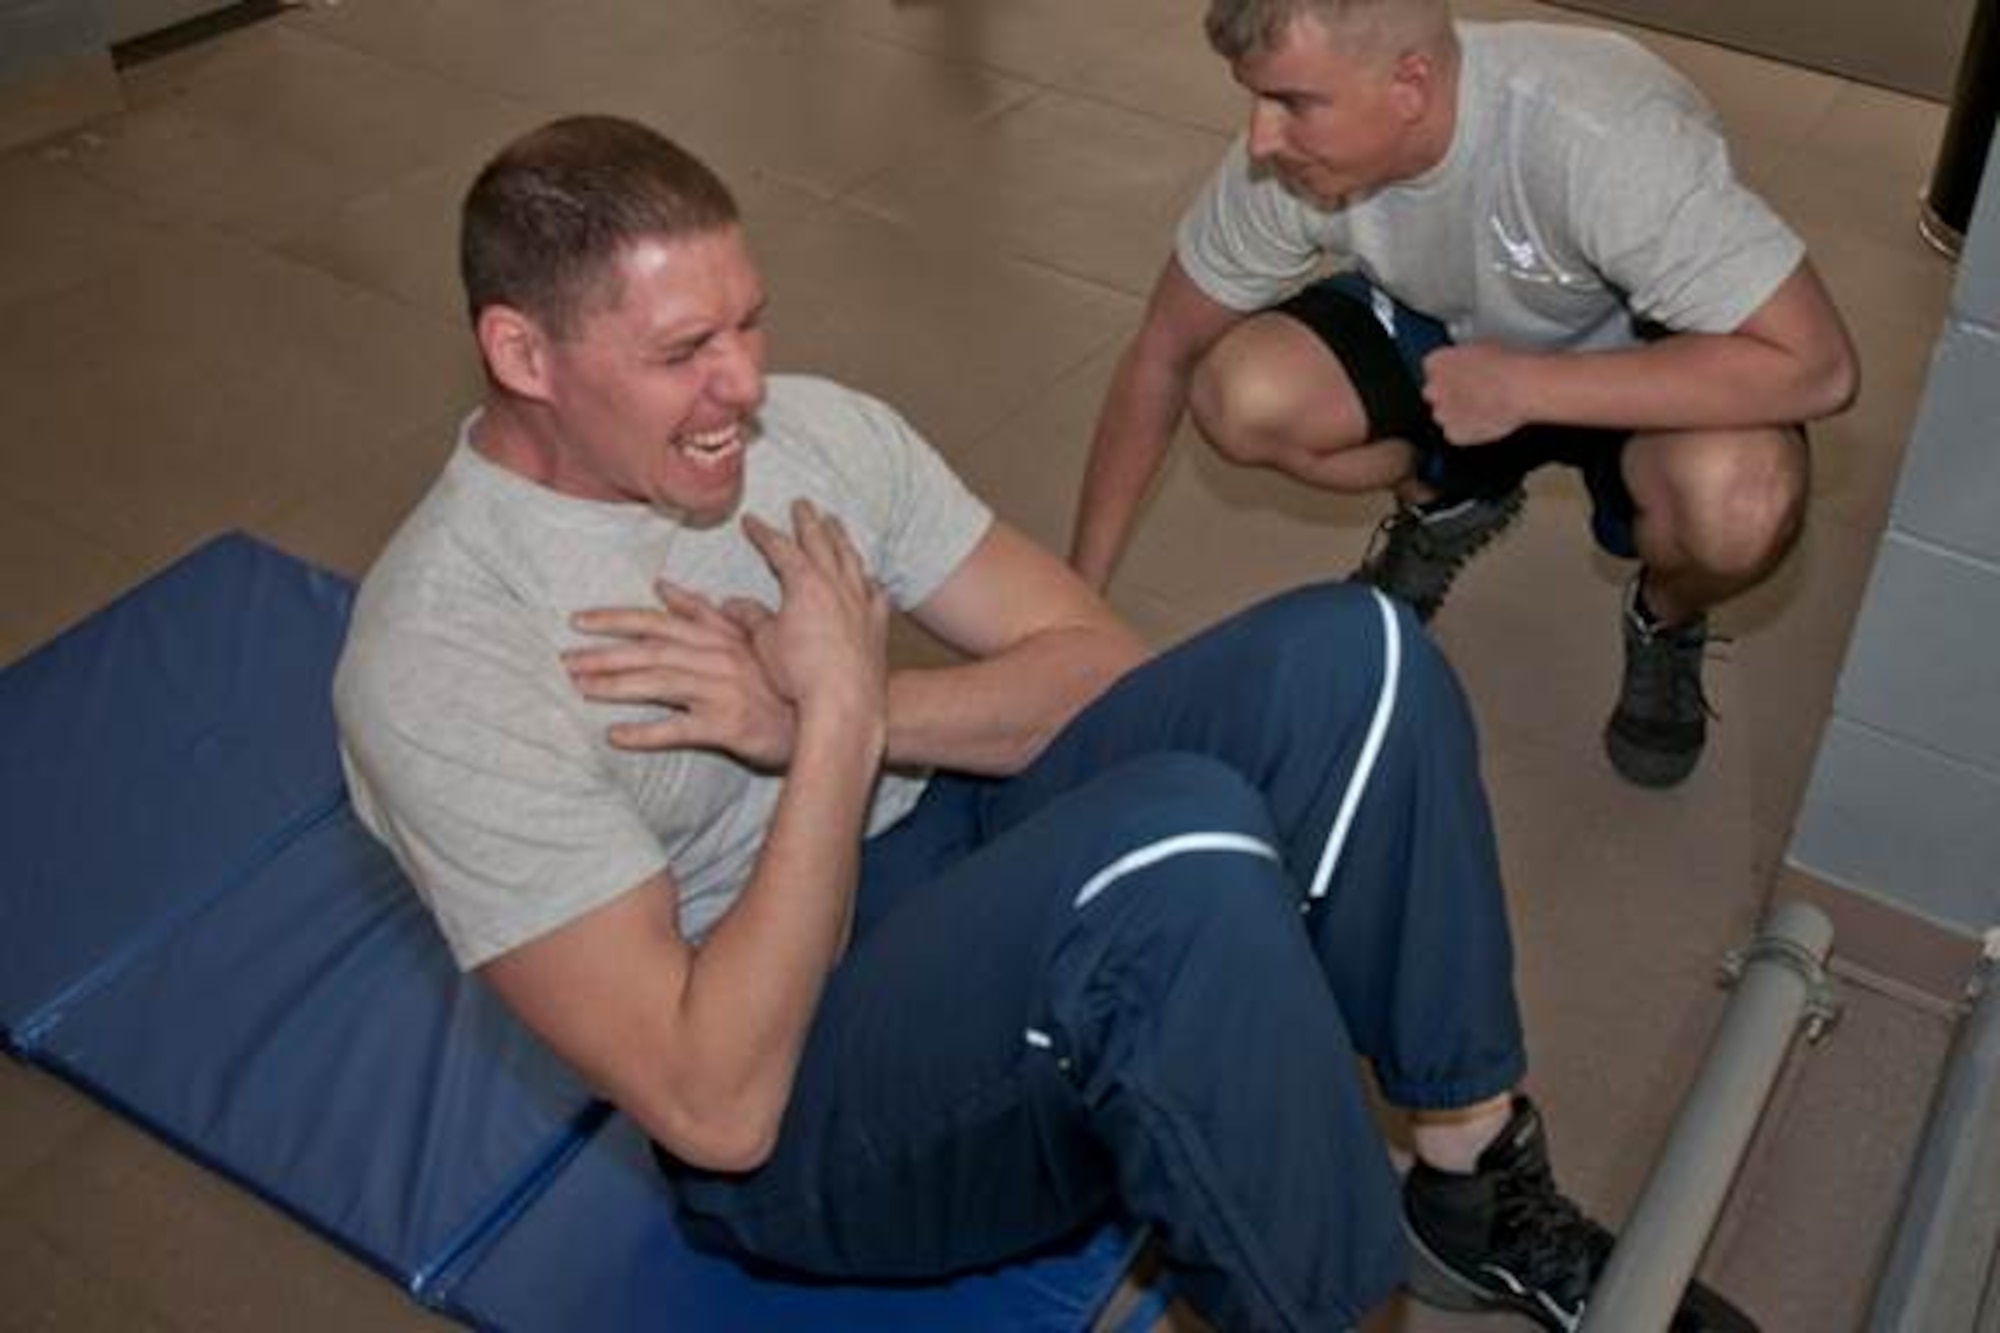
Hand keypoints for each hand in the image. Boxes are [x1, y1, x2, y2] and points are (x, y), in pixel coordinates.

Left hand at [566, 581, 797, 767]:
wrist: (819, 720)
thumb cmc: (781, 680)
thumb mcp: (747, 636)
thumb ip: (705, 612)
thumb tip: (665, 588)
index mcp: (717, 636)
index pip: (658, 621)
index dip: (616, 618)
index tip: (578, 620)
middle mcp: (716, 659)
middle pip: (650, 650)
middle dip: (604, 653)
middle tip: (565, 659)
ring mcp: (721, 692)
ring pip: (658, 683)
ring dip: (616, 685)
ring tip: (580, 688)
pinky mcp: (726, 726)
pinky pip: (678, 729)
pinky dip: (645, 732)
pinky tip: (615, 736)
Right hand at [738, 500, 888, 729]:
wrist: (844, 705)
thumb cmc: (800, 677)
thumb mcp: (765, 644)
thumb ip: (750, 618)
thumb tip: (732, 604)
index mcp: (805, 584)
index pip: (780, 548)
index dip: (764, 532)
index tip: (751, 520)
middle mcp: (837, 585)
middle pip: (821, 542)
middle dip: (809, 520)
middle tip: (802, 503)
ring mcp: (862, 602)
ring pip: (852, 559)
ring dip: (841, 539)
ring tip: (836, 524)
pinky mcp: (878, 625)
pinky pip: (875, 591)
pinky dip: (868, 579)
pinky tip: (868, 578)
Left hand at [1421, 343, 1531, 444]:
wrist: (1519, 389)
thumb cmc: (1506, 366)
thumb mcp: (1480, 347)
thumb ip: (1463, 358)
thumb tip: (1468, 363)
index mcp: (1436, 362)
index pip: (1432, 368)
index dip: (1449, 373)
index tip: (1461, 376)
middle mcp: (1433, 389)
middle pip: (1434, 393)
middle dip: (1448, 394)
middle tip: (1471, 394)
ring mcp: (1442, 414)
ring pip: (1443, 415)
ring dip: (1457, 413)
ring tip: (1482, 408)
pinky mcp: (1454, 433)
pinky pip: (1456, 434)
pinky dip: (1467, 431)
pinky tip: (1485, 422)